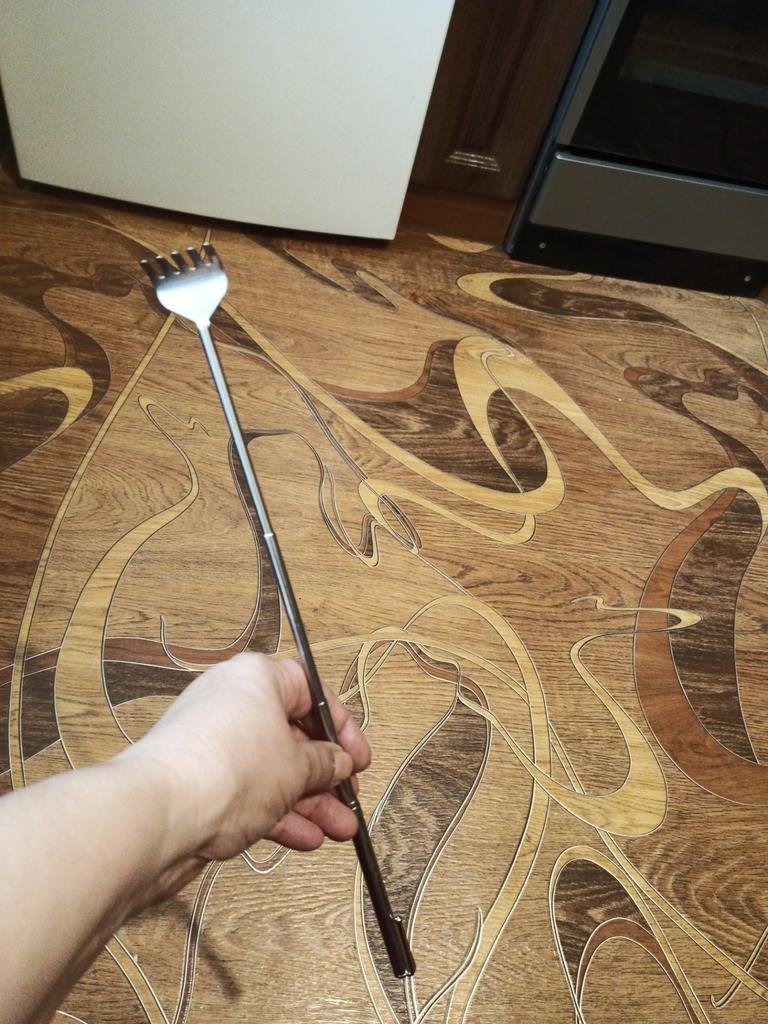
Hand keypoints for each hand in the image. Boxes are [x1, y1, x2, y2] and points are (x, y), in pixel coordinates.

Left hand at [121, 652, 369, 871]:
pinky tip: (304, 839)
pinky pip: (248, 792)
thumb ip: (324, 764)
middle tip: (350, 800)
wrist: (159, 815)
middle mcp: (233, 703)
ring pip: (273, 769)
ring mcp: (214, 744)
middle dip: (326, 774)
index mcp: (257, 678)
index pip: (310, 690)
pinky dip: (277, 813)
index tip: (358, 758)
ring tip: (338, 830)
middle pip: (292, 734)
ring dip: (308, 801)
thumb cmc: (229, 771)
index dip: (340, 725)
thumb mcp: (297, 767)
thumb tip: (338, 762)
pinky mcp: (200, 781)